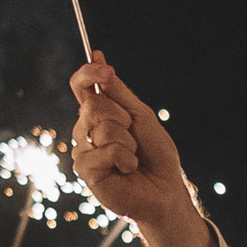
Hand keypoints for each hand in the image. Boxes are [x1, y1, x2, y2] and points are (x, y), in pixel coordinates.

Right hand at [67, 58, 217, 246]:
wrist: (165, 189)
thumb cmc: (155, 154)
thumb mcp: (140, 116)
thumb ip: (118, 91)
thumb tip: (97, 57)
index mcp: (97, 114)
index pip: (82, 87)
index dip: (88, 74)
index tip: (103, 68)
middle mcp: (85, 131)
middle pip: (93, 105)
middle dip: (121, 117)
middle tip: (133, 136)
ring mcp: (83, 151)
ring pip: (101, 128)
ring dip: (127, 141)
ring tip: (132, 157)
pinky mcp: (85, 171)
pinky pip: (107, 151)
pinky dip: (125, 158)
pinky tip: (127, 170)